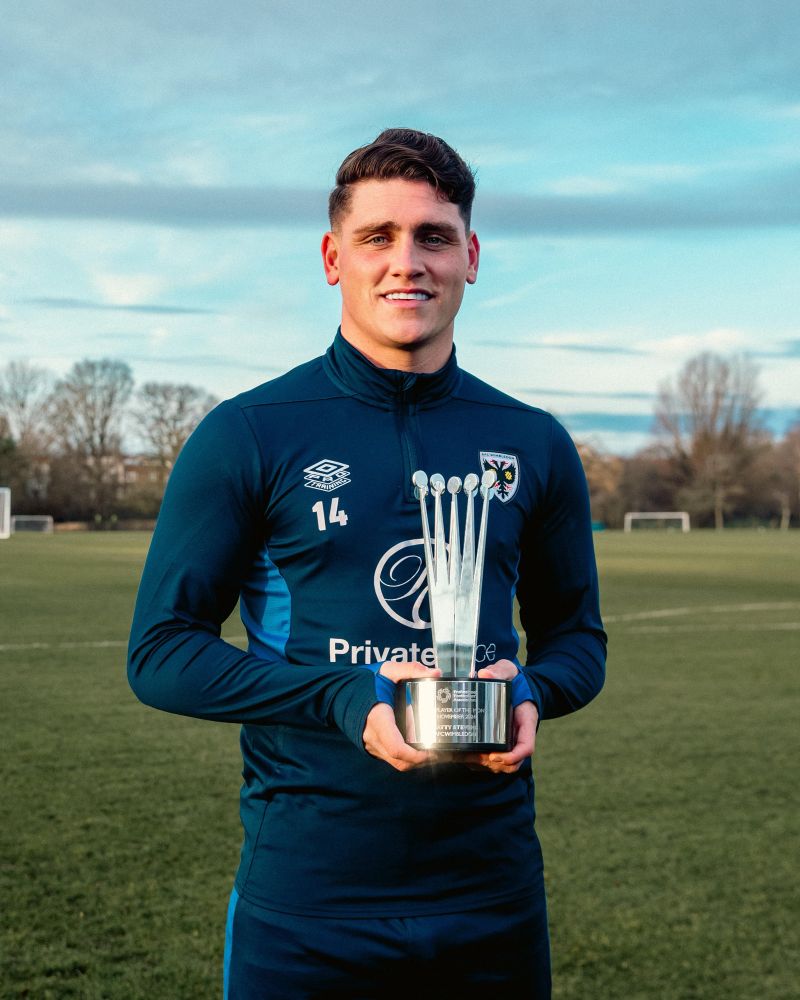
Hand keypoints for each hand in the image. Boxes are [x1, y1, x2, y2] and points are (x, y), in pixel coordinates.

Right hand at [362, 661, 440, 770]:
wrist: (339, 692)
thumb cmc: (363, 682)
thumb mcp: (387, 670)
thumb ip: (411, 669)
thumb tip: (435, 673)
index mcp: (378, 719)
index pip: (396, 747)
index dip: (417, 755)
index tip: (433, 750)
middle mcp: (373, 737)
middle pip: (400, 761)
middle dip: (422, 760)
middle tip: (441, 751)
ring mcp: (371, 744)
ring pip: (396, 762)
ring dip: (415, 760)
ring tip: (432, 749)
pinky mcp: (372, 746)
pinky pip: (390, 757)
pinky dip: (405, 756)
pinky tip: (417, 744)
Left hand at [461, 659, 537, 773]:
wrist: (514, 684)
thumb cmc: (513, 679)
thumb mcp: (508, 670)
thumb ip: (499, 670)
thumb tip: (484, 674)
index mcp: (526, 721)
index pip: (526, 747)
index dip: (513, 756)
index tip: (494, 755)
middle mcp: (519, 735)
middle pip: (512, 763)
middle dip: (492, 763)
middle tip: (472, 755)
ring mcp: (510, 741)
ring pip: (501, 766)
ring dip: (483, 765)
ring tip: (463, 756)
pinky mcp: (499, 743)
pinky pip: (492, 762)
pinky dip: (478, 763)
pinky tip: (462, 756)